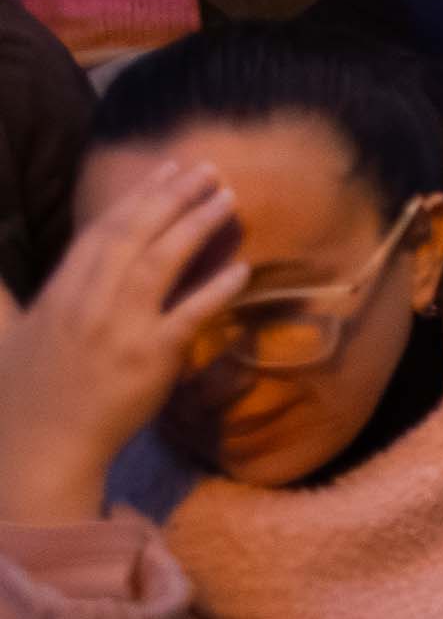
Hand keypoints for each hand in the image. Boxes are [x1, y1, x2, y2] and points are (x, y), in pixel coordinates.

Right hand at [0, 161, 241, 526]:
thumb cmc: (20, 394)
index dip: (137, 197)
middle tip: (208, 168)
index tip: (167, 169)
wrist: (41, 450)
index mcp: (58, 293)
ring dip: (197, 226)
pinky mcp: (151, 359)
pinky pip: (190, 316)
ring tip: (228, 198)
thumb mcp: (1, 332)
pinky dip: (215, 289)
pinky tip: (241, 268)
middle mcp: (89, 303)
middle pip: (136, 237)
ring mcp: (121, 330)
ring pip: (163, 265)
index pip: (102, 232)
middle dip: (173, 197)